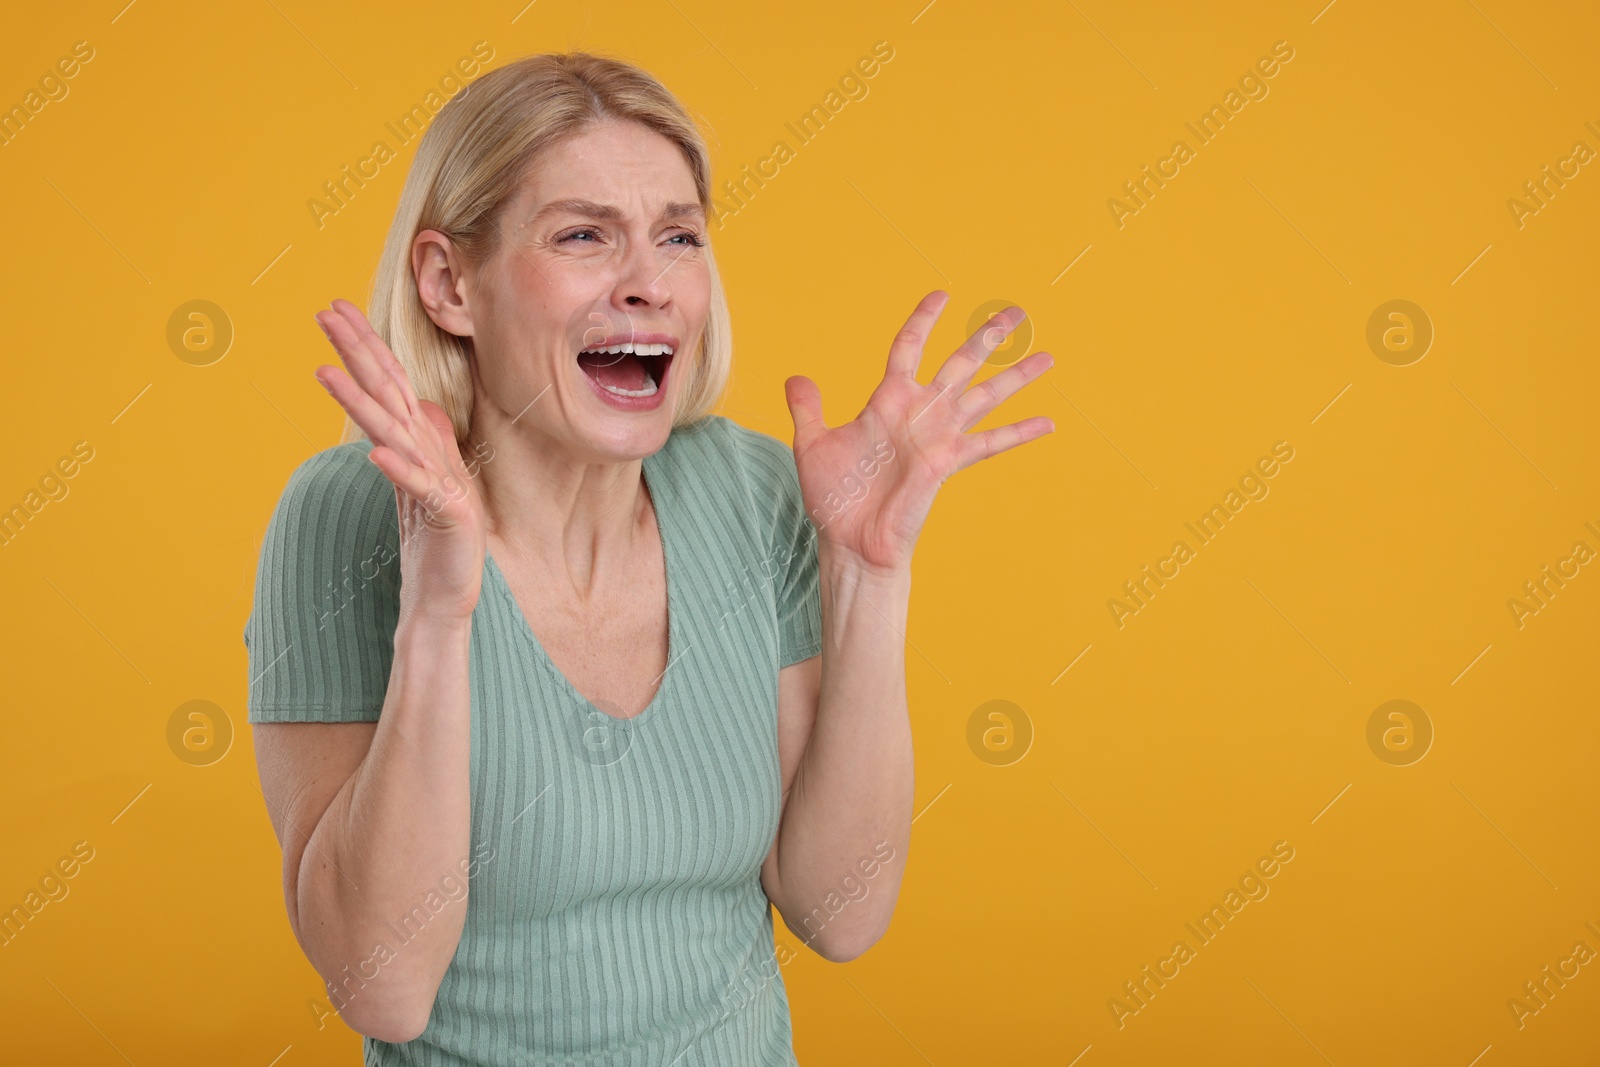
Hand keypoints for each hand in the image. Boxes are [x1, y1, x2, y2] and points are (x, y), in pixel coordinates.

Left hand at [312, 299, 486, 621]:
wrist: (446, 599)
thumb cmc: (433, 544)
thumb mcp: (419, 485)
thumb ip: (419, 443)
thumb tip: (421, 404)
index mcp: (422, 445)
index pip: (390, 384)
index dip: (365, 346)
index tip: (335, 310)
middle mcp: (433, 455)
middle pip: (392, 393)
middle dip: (360, 352)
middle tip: (327, 312)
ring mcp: (444, 483)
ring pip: (397, 434)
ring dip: (362, 402)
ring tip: (326, 372)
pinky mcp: (451, 517)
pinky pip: (420, 489)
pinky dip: (399, 469)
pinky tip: (375, 452)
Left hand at [782, 291, 1054, 575]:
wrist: (850, 540)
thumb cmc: (834, 498)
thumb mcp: (813, 444)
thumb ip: (808, 408)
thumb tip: (796, 378)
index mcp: (887, 400)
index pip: (910, 347)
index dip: (925, 320)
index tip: (942, 296)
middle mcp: (919, 412)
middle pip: (961, 362)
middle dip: (988, 338)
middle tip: (1015, 313)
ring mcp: (938, 436)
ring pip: (984, 395)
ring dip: (1016, 376)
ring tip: (1046, 357)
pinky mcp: (948, 461)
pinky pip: (990, 441)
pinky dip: (1020, 432)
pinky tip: (1048, 422)